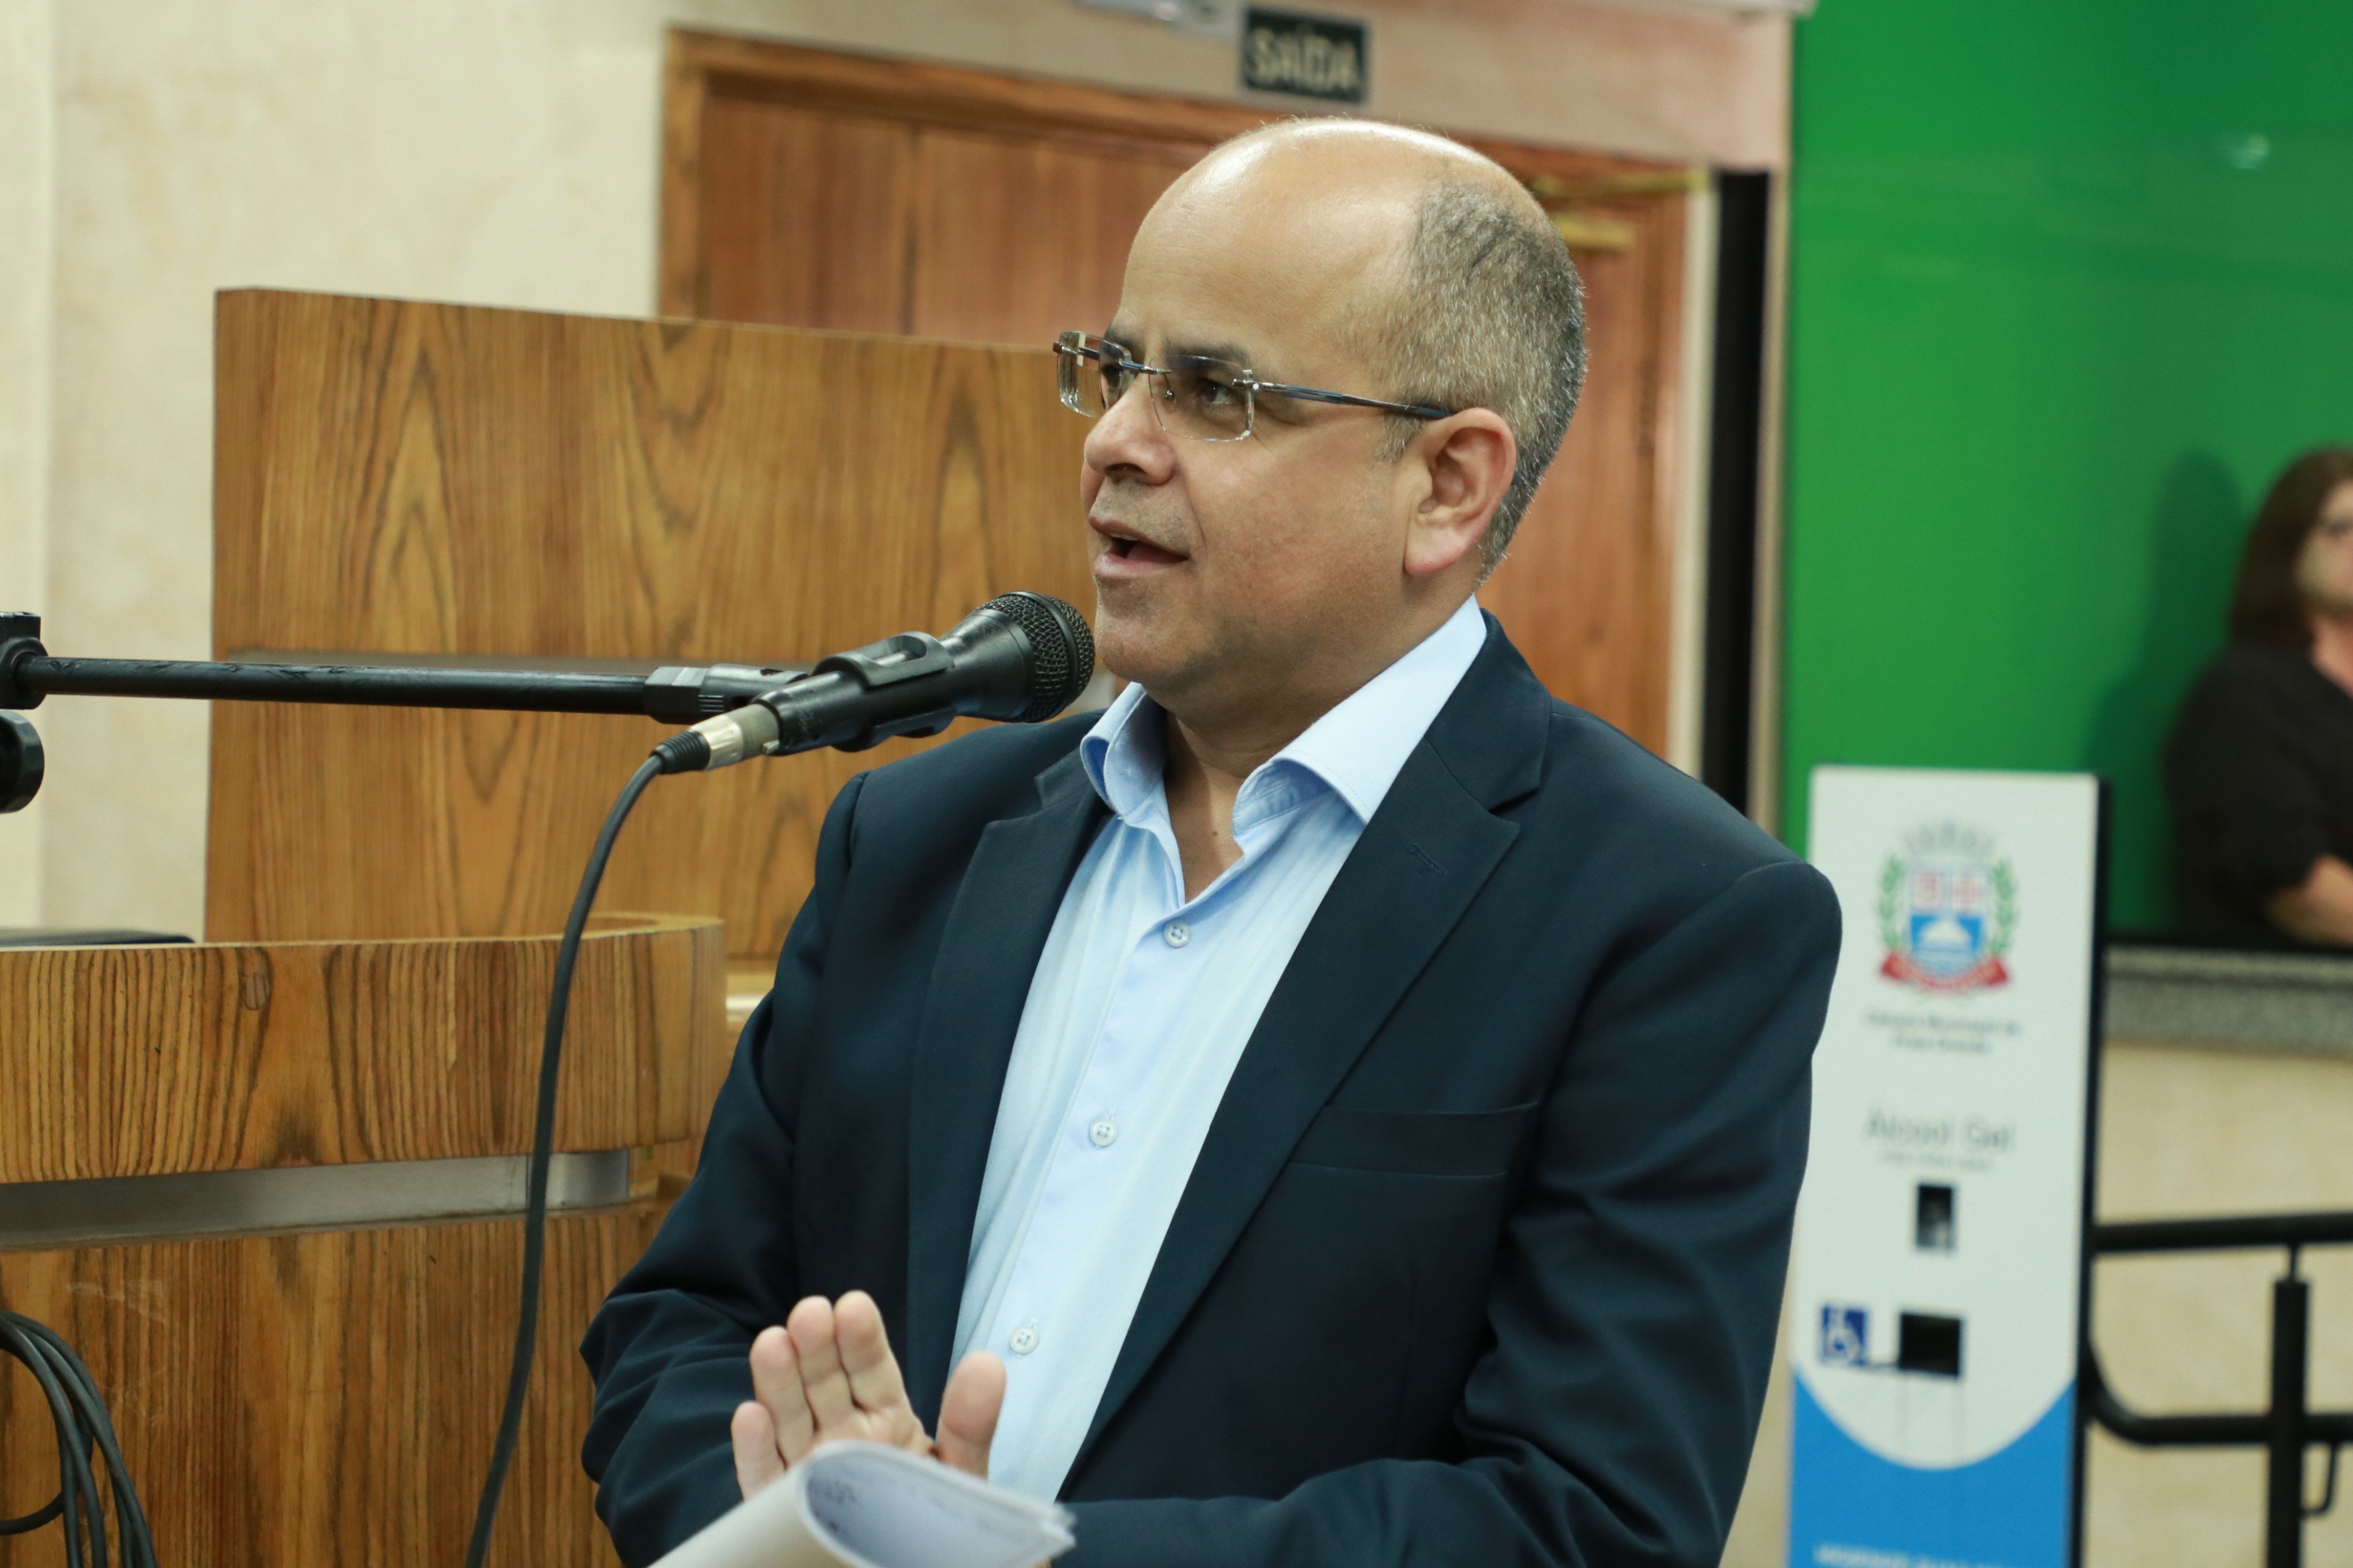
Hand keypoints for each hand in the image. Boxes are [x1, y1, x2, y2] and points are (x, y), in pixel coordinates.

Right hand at [731, 1289, 1007, 1497]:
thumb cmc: (939, 1531)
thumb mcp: (959, 1474)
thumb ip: (970, 1425)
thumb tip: (988, 1364)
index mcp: (888, 1424)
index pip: (871, 1373)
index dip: (861, 1341)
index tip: (853, 1307)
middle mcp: (843, 1441)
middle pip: (824, 1388)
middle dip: (816, 1349)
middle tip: (810, 1313)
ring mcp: (809, 1473)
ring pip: (790, 1423)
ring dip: (778, 1385)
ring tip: (772, 1344)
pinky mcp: (781, 1513)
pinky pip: (765, 1482)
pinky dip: (756, 1451)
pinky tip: (750, 1416)